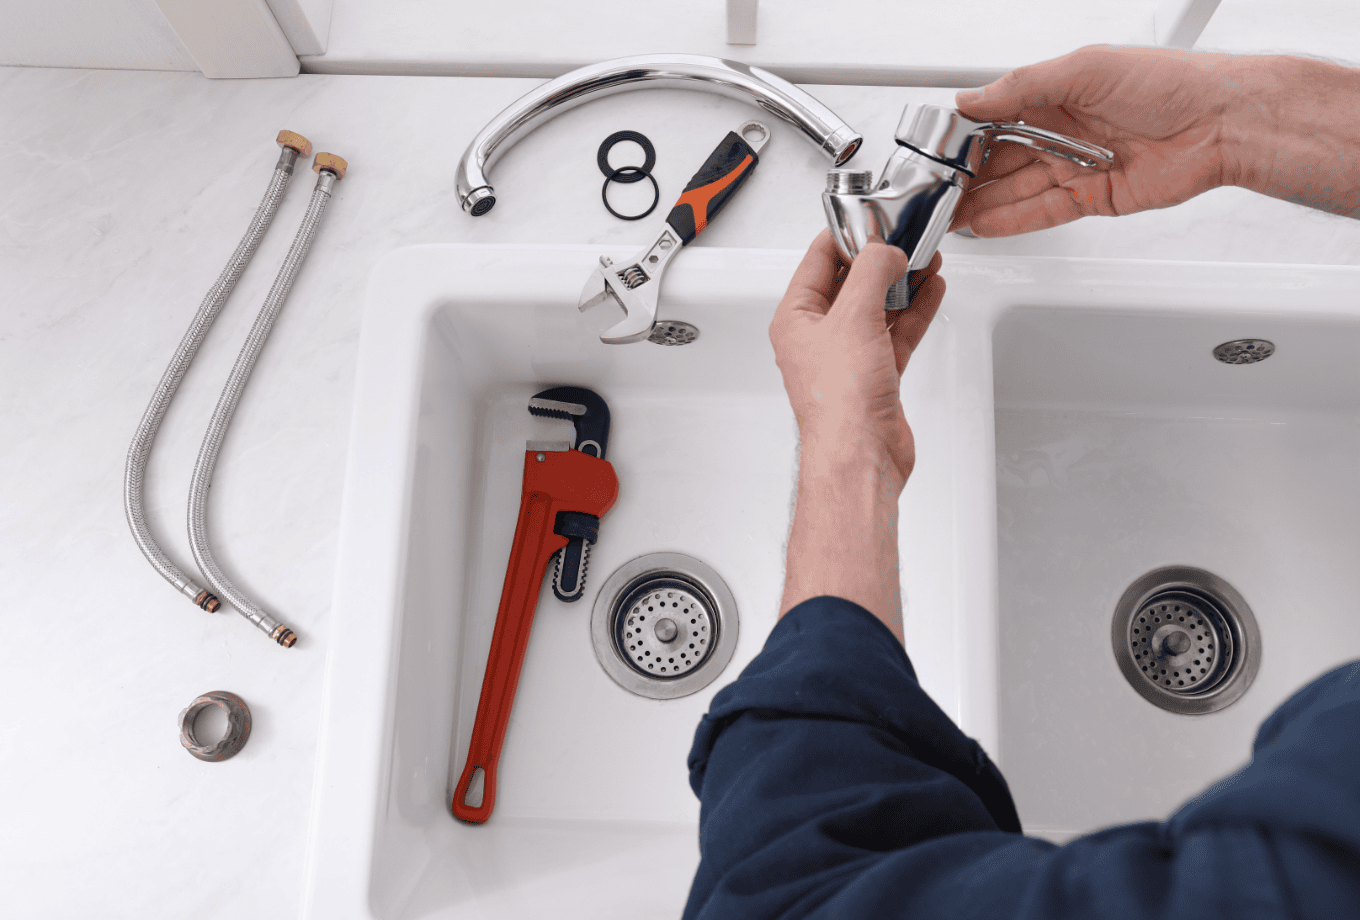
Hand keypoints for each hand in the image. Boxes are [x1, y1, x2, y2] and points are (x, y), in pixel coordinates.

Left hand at [769, 233, 944, 636]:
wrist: (861, 457)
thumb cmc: (840, 404)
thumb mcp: (854, 318)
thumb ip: (872, 274)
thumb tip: (884, 251)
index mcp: (795, 319)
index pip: (819, 260)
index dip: (847, 235)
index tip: (874, 218)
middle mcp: (818, 336)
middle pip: (851, 281)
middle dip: (881, 259)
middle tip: (906, 237)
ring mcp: (848, 356)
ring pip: (877, 306)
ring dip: (902, 283)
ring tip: (925, 258)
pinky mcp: (875, 374)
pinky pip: (896, 332)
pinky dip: (914, 312)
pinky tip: (930, 291)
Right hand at [950, 45, 1241, 236]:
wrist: (1222, 122)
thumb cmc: (1169, 83)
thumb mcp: (1085, 68)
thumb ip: (1023, 87)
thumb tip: (972, 100)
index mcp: (1054, 94)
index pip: (992, 118)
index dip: (963, 136)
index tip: (936, 151)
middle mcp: (1060, 131)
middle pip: (998, 160)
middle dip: (964, 176)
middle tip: (933, 192)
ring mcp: (1073, 166)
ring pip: (1014, 189)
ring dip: (979, 203)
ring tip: (947, 215)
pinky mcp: (1091, 198)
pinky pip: (1041, 212)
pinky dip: (1011, 221)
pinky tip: (983, 225)